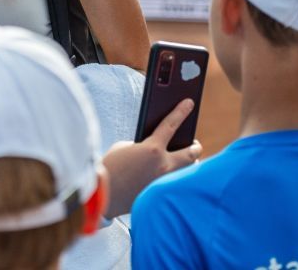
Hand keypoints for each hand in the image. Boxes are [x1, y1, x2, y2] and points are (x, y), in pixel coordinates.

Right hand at [101, 98, 202, 217]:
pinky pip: (174, 183)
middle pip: (191, 154)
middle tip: (194, 144)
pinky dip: (174, 178)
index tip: (189, 102)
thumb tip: (156, 150)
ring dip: (187, 165)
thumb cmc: (110, 167)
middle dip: (194, 147)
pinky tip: (172, 177)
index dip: (181, 111)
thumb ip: (144, 146)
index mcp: (153, 149)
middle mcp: (163, 166)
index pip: (171, 125)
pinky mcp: (160, 194)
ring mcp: (164, 182)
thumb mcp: (126, 148)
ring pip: (186, 172)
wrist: (103, 195)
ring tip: (185, 160)